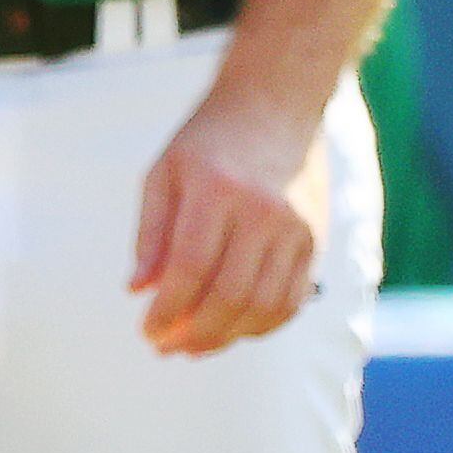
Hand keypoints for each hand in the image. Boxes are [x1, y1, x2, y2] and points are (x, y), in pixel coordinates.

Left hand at [130, 83, 328, 355]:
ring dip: (227, 337)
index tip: (147, 330)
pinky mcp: (315, 240)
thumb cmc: (208, 140)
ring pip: (264, 306)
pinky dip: (262, 325)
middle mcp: (262, 212)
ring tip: (195, 346)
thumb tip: (138, 290)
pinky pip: (291, 300)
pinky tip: (233, 330)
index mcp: (216, 190)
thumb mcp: (164, 173)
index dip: (167, 309)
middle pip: (230, 295)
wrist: (275, 104)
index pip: (190, 268)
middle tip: (167, 348)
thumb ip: (150, 233)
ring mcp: (295, 228)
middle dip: (194, 333)